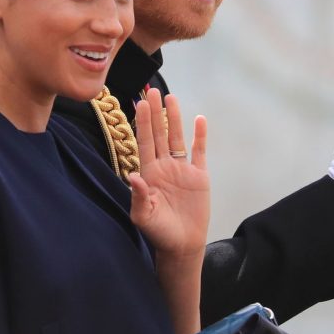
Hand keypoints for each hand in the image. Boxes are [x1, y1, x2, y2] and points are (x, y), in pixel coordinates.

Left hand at [128, 88, 208, 256]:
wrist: (182, 244)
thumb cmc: (159, 232)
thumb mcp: (144, 217)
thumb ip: (140, 196)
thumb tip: (133, 176)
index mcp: (148, 173)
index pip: (144, 142)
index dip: (142, 122)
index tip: (138, 102)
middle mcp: (163, 166)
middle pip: (158, 133)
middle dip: (154, 112)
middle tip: (151, 89)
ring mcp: (181, 169)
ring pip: (176, 137)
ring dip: (174, 118)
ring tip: (170, 97)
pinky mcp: (199, 176)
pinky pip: (199, 152)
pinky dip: (199, 136)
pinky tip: (199, 119)